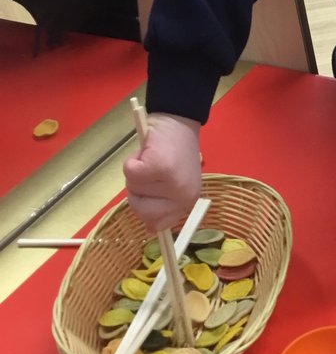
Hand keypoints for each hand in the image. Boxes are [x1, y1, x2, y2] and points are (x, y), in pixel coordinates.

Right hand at [123, 113, 201, 231]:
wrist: (179, 121)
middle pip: (141, 212)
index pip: (158, 224)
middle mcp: (183, 196)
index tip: (151, 191)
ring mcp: (171, 183)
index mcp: (187, 201)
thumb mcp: (174, 183)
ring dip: (136, 175)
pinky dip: (131, 162)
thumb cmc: (174, 151)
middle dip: (138, 193)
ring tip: (151, 160)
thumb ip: (164, 206)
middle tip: (149, 173)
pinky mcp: (158, 167)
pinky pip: (130, 174)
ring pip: (133, 191)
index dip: (147, 209)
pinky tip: (146, 152)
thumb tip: (152, 231)